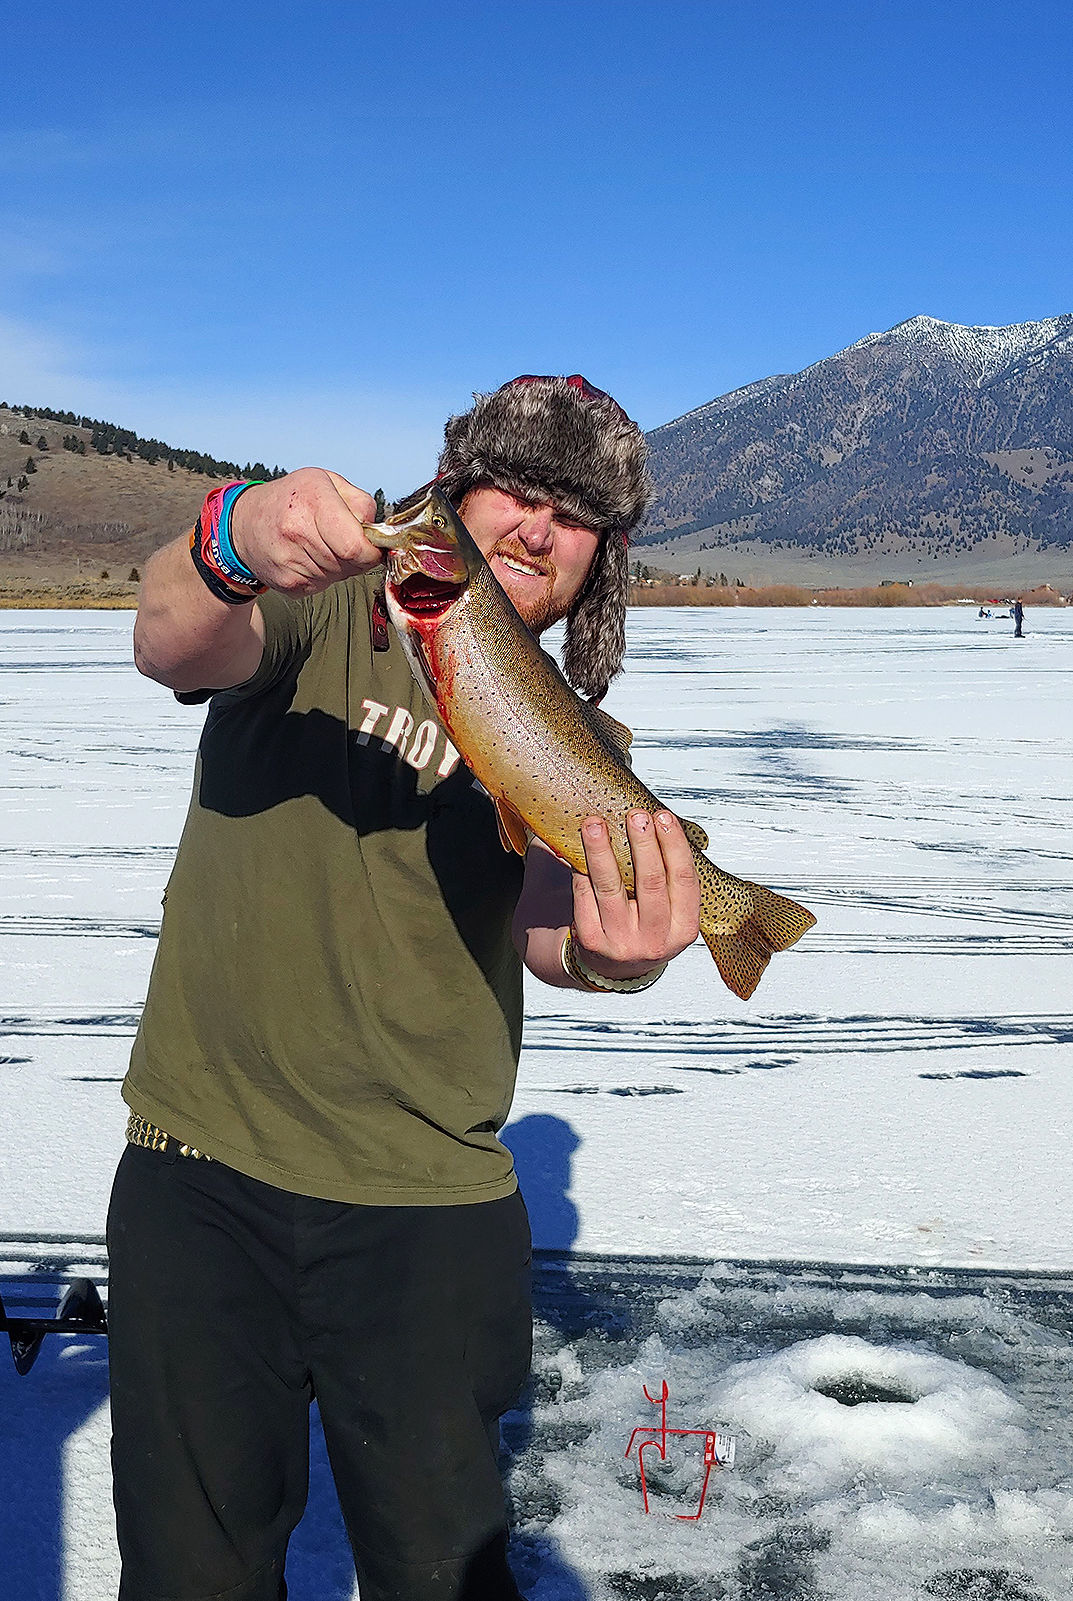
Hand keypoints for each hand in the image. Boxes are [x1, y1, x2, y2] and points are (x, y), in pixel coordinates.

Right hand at [229, 468, 382, 594]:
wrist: (245, 523)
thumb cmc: (292, 499)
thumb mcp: (327, 482)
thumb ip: (360, 503)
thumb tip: (379, 533)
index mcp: (313, 502)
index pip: (356, 547)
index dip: (371, 550)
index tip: (370, 544)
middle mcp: (297, 532)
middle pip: (350, 564)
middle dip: (356, 556)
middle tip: (341, 539)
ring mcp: (289, 561)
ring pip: (339, 576)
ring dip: (340, 565)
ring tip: (321, 544)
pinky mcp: (287, 583)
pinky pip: (323, 586)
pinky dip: (324, 575)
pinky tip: (309, 556)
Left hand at [571, 810, 700, 978]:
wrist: (615, 967)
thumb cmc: (645, 925)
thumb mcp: (669, 912)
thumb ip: (668, 876)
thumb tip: (654, 820)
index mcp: (683, 929)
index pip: (683, 880)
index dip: (674, 845)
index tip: (663, 816)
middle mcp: (656, 940)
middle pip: (650, 882)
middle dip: (642, 843)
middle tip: (635, 814)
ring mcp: (622, 943)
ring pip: (610, 888)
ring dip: (601, 851)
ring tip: (595, 824)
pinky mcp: (592, 942)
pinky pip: (585, 898)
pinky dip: (582, 871)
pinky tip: (577, 851)